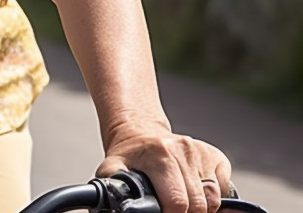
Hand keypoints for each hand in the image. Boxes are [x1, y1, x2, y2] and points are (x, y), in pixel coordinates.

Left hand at [99, 125, 232, 212]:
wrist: (141, 132)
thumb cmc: (130, 154)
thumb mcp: (113, 167)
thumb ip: (114, 187)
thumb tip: (117, 204)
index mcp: (160, 154)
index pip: (177, 201)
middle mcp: (184, 150)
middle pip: (198, 204)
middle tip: (172, 209)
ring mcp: (202, 153)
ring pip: (214, 199)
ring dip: (200, 207)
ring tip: (182, 202)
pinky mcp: (216, 157)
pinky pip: (223, 189)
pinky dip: (212, 197)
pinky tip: (194, 190)